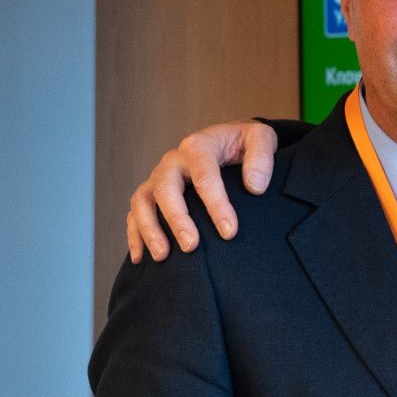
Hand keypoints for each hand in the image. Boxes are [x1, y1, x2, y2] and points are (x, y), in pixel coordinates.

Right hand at [126, 121, 278, 261]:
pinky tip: (140, 258)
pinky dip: (135, 234)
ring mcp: (159, 176)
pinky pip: (136, 212)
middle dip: (177, 219)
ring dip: (149, 229)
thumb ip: (262, 157)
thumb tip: (255, 186)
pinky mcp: (152, 191)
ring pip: (143, 200)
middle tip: (191, 246)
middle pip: (165, 188)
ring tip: (162, 256)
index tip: (229, 232)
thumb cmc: (243, 143)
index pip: (205, 177)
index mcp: (199, 146)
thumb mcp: (261, 138)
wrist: (228, 140)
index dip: (216, 206)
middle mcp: (174, 160)